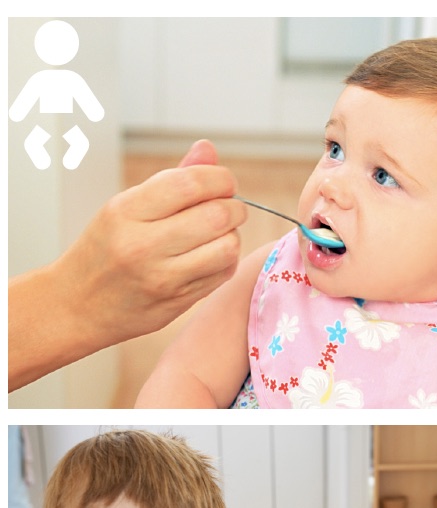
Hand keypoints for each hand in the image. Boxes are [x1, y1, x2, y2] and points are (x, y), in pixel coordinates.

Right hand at [56, 140, 246, 346]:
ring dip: (232, 236)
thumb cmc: (104, 251)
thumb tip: (208, 149)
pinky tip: (212, 257)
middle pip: (215, 216)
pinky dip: (226, 261)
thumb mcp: (124, 208)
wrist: (79, 306)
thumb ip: (171, 180)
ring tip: (219, 234)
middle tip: (230, 207)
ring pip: (226, 248)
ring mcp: (161, 277)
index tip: (224, 182)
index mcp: (126, 212)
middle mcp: (142, 245)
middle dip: (234, 207)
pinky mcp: (177, 302)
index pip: (189, 183)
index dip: (219, 178)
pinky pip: (221, 275)